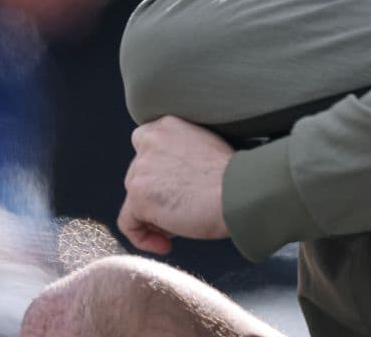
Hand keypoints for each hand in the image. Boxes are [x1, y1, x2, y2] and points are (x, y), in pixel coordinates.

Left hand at [118, 116, 232, 253]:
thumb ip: (181, 155)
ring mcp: (141, 168)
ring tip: (183, 224)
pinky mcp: (138, 196)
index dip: (159, 173)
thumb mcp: (205, 148)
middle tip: (185, 210)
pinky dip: (144, 238)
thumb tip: (170, 181)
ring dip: (156, 216)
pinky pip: (128, 224)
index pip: (147, 149)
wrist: (242, 190)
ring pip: (135, 200)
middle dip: (158, 197)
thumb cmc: (236, 176)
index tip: (176, 189)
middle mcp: (149, 139)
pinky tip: (166, 245)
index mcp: (167, 124)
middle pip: (139, 176)